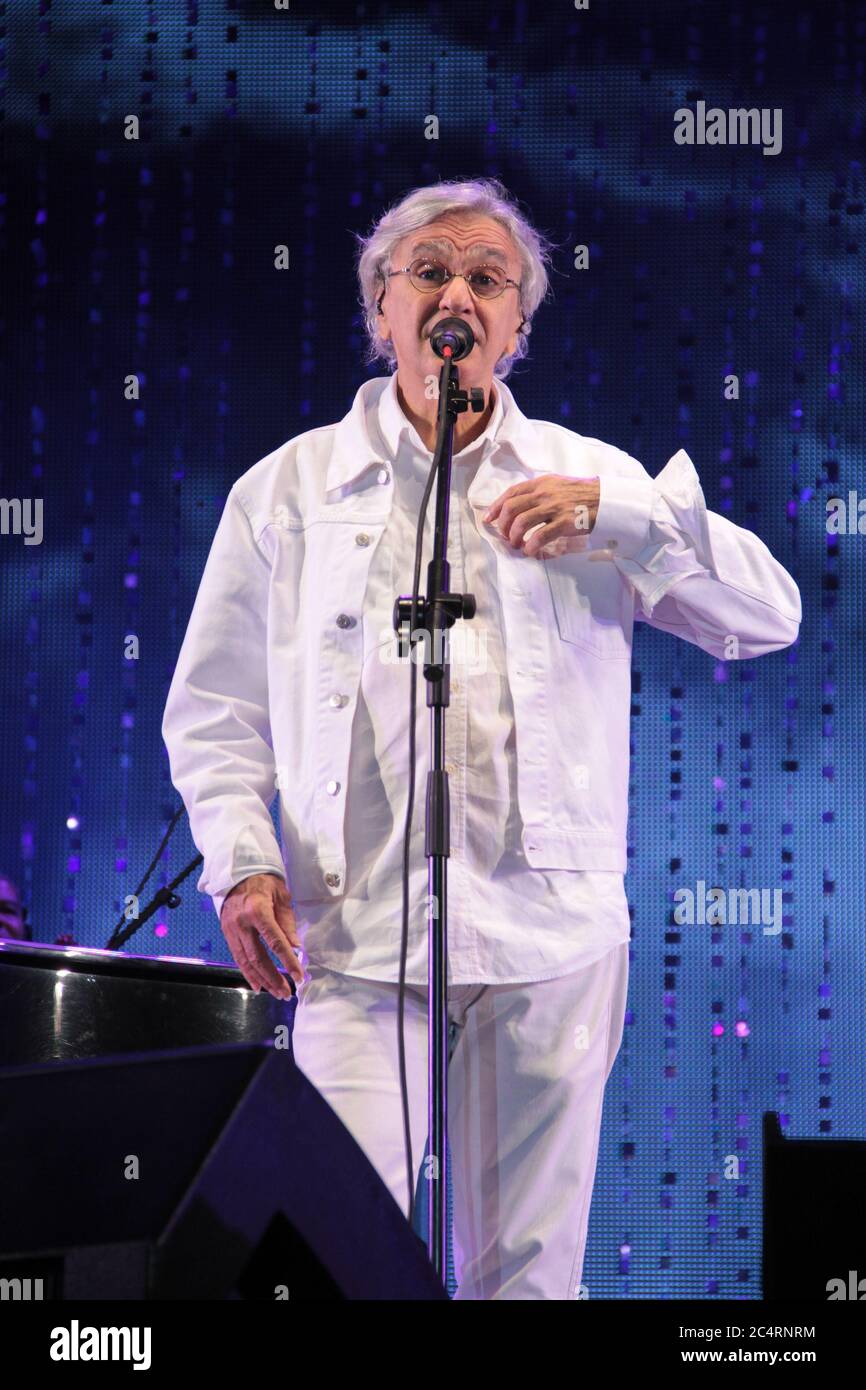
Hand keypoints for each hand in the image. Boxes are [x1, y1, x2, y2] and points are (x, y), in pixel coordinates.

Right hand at [220, 872, 301, 999]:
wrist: (237, 872)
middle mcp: (242, 923)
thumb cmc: (263, 881)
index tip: (299, 976)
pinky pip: (237, 957)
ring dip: (262, 980)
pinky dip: (247, 973)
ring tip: (276, 992)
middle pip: (258, 958)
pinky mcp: (227, 933)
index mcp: (257, 911)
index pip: (275, 943)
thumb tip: (296, 947)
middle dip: (274, 978)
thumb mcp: (281, 895)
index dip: (288, 962)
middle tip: (286, 993)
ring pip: (246, 961)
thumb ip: (287, 922)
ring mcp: (231, 929)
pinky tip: (257, 984)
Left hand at [482, 475, 599, 556]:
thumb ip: (539, 491)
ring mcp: (554, 508)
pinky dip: (530, 546)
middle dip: (504, 526)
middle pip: (512, 509)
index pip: (511, 493)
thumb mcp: (557, 484)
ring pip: (522, 523)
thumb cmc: (581, 494)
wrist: (605, 499)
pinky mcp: (564, 523)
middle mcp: (544, 493)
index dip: (496, 507)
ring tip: (517, 545)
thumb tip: (519, 504)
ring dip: (515, 537)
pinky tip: (530, 551)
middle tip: (507, 536)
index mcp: (541, 483)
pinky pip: (539, 537)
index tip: (489, 519)